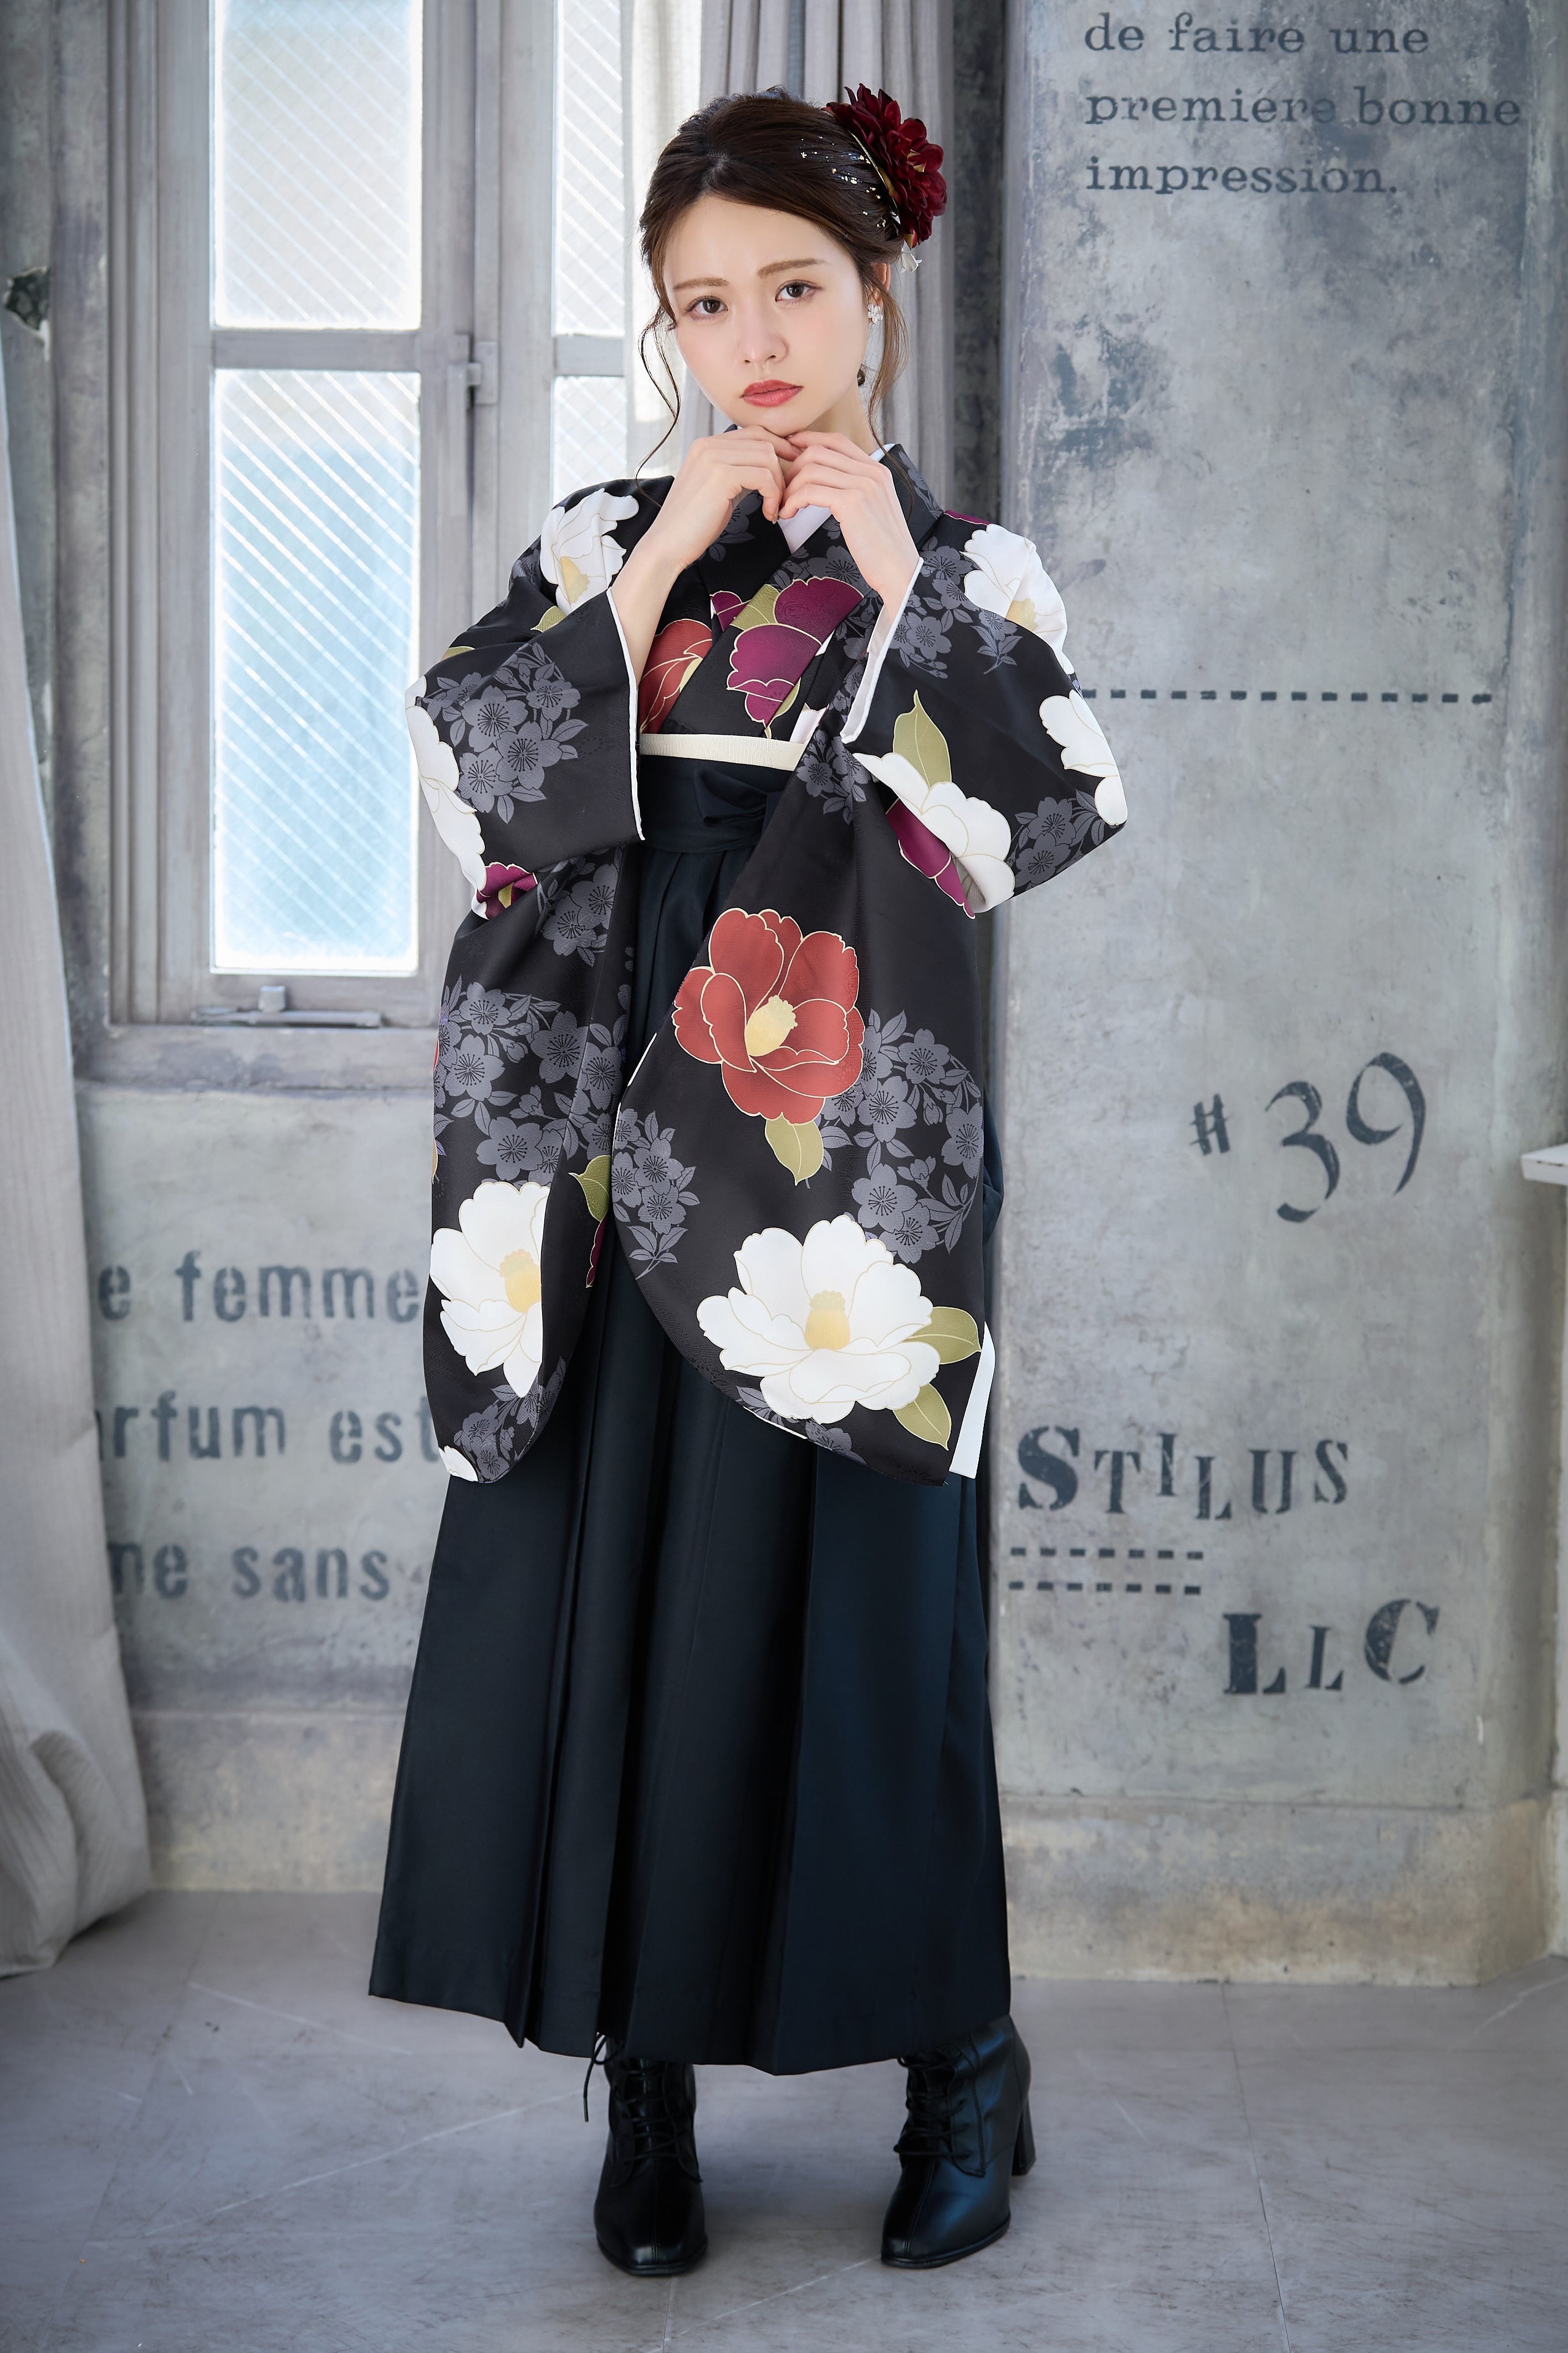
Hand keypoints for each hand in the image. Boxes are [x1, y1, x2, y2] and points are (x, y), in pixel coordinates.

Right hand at [639, 428, 791, 572]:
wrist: (668, 544)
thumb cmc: (694, 523)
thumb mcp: (719, 489)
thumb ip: (739, 472)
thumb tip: (769, 469)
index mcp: (707, 445)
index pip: (755, 433)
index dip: (779, 448)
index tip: (791, 470)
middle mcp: (709, 444)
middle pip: (764, 442)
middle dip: (781, 470)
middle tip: (782, 497)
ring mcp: (713, 457)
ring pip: (767, 458)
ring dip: (778, 486)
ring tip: (773, 508)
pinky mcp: (721, 475)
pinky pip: (764, 476)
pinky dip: (772, 496)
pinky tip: (768, 514)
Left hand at [779, 432, 921, 608]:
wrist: (899, 570)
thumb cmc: (882, 547)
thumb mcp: (872, 509)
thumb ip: (855, 489)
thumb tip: (827, 481)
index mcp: (877, 470)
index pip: (837, 441)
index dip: (809, 440)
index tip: (789, 451)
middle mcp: (871, 472)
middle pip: (819, 451)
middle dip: (793, 468)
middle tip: (783, 490)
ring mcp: (863, 485)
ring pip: (811, 469)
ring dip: (789, 488)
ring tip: (784, 506)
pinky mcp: (852, 502)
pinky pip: (810, 491)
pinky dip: (793, 501)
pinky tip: (789, 514)